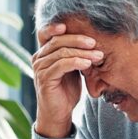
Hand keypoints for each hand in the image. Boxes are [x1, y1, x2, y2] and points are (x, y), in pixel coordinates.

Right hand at [31, 23, 101, 137]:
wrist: (59, 113)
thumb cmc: (67, 90)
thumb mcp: (72, 69)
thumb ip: (75, 55)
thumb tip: (92, 41)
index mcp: (44, 53)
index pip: (45, 33)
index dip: (54, 27)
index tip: (70, 25)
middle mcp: (38, 58)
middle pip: (57, 41)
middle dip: (78, 40)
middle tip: (95, 43)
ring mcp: (40, 68)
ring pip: (61, 52)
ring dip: (82, 53)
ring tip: (98, 56)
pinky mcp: (45, 79)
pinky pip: (61, 65)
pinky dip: (76, 62)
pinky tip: (87, 64)